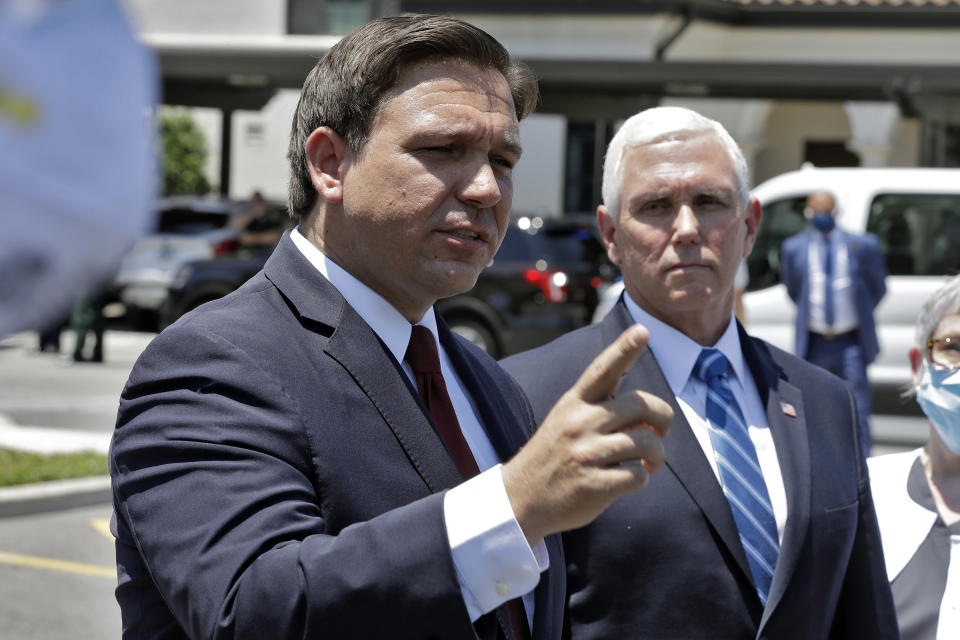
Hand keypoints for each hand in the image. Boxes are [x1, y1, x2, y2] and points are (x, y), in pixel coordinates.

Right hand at [501, 324, 672, 543]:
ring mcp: (586, 454)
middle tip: (661, 433)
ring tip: (649, 464)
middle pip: (641, 404)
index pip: (603, 370)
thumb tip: (652, 418)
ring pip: (646, 443)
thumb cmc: (554, 457)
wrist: (520, 498)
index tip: (642, 331)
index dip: (625, 349)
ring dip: (657, 457)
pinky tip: (628, 480)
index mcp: (574, 403)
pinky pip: (638, 476)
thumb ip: (605, 412)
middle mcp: (580, 423)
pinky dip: (642, 479)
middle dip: (663, 418)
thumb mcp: (568, 421)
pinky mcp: (594, 484)